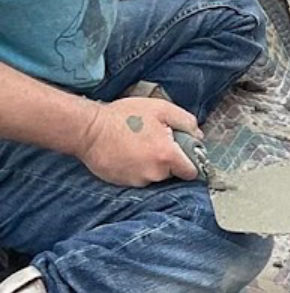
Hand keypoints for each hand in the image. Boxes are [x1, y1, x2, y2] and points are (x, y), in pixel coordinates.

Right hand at [77, 96, 202, 186]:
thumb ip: (185, 121)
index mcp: (167, 157)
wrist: (88, 129)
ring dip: (151, 165)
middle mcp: (155, 174)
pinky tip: (127, 154)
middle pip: (172, 173)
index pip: (191, 172)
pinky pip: (138, 178)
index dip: (190, 162)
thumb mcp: (160, 109)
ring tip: (138, 146)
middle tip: (154, 142)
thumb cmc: (123, 117)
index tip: (182, 153)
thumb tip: (198, 135)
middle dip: (168, 160)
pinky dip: (135, 169)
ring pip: (154, 176)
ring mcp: (138, 181)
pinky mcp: (123, 184)